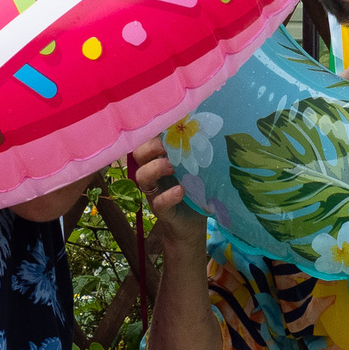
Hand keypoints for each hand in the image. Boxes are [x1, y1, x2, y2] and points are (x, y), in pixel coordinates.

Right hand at [128, 137, 208, 256]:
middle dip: (150, 147)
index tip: (170, 125)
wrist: (195, 224)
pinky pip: (158, 202)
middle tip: (168, 146)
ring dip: (156, 168)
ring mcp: (155, 192)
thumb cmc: (195, 189)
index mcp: (160, 159)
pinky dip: (168, 196)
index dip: (152, 131)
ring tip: (173, 167)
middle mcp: (153, 174)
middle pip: (138, 154)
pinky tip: (180, 190)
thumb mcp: (196, 167)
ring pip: (142, 176)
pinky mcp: (162, 211)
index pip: (147, 139)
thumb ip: (196, 151)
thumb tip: (210, 127)